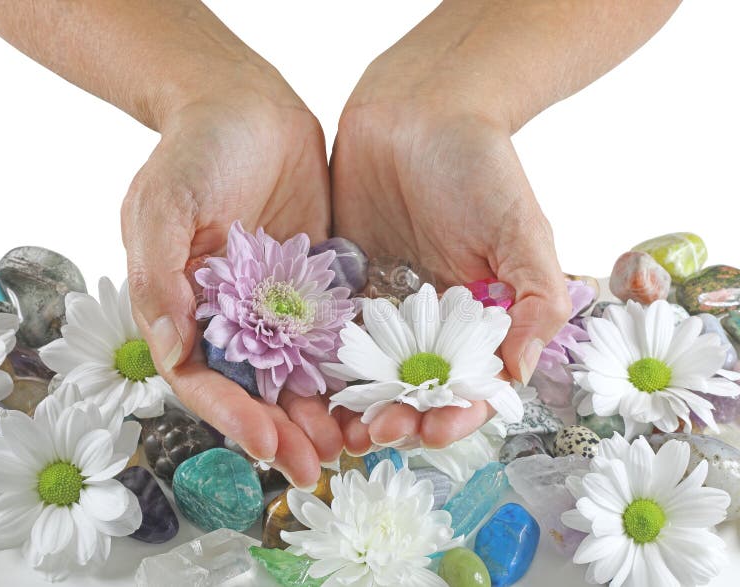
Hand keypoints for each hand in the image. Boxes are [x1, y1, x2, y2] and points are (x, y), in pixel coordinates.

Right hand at [121, 59, 341, 487]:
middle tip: (320, 467)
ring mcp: (276, 305)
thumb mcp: (164, 203)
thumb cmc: (194, 148)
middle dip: (285, 432)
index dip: (233, 417)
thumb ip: (158, 275)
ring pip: (298, 374)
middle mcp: (230, 316)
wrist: (248, 104)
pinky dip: (349, 369)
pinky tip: (374, 393)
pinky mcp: (317, 287)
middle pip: (255, 390)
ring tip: (353, 445)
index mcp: (185, 307)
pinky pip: (333, 336)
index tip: (270, 446)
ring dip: (321, 413)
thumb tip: (170, 348)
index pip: (205, 379)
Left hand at [331, 35, 570, 453]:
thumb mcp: (523, 233)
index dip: (453, 415)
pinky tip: (306, 390)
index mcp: (477, 319)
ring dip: (356, 407)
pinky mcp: (339, 286)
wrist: (418, 109)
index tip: (433, 428)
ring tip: (339, 427)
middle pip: (412, 391)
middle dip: (399, 419)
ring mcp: (381, 307)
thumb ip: (535, 303)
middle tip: (378, 431)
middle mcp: (429, 322)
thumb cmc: (480, 166)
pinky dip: (318, 367)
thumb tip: (517, 375)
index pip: (467, 386)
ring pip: (366, 375)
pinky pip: (326, 336)